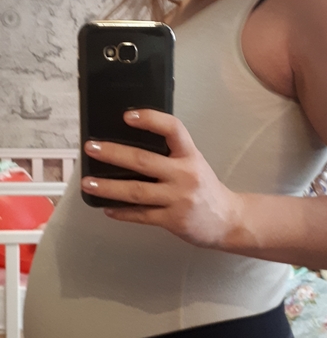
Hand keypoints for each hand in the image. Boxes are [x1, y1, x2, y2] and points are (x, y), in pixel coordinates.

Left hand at [81, 108, 241, 247]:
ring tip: (87, 183)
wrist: (228, 220)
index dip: (151, 120)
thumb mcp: (195, 164)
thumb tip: (129, 147)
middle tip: (91, 148)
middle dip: (113, 154)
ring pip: (137, 192)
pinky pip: (141, 216)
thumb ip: (170, 155)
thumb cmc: (205, 189)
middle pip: (144, 161)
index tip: (127, 116)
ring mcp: (178, 199)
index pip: (173, 130)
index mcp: (191, 156)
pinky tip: (107, 208)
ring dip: (108, 187)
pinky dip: (122, 212)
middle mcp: (185, 175)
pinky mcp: (173, 220)